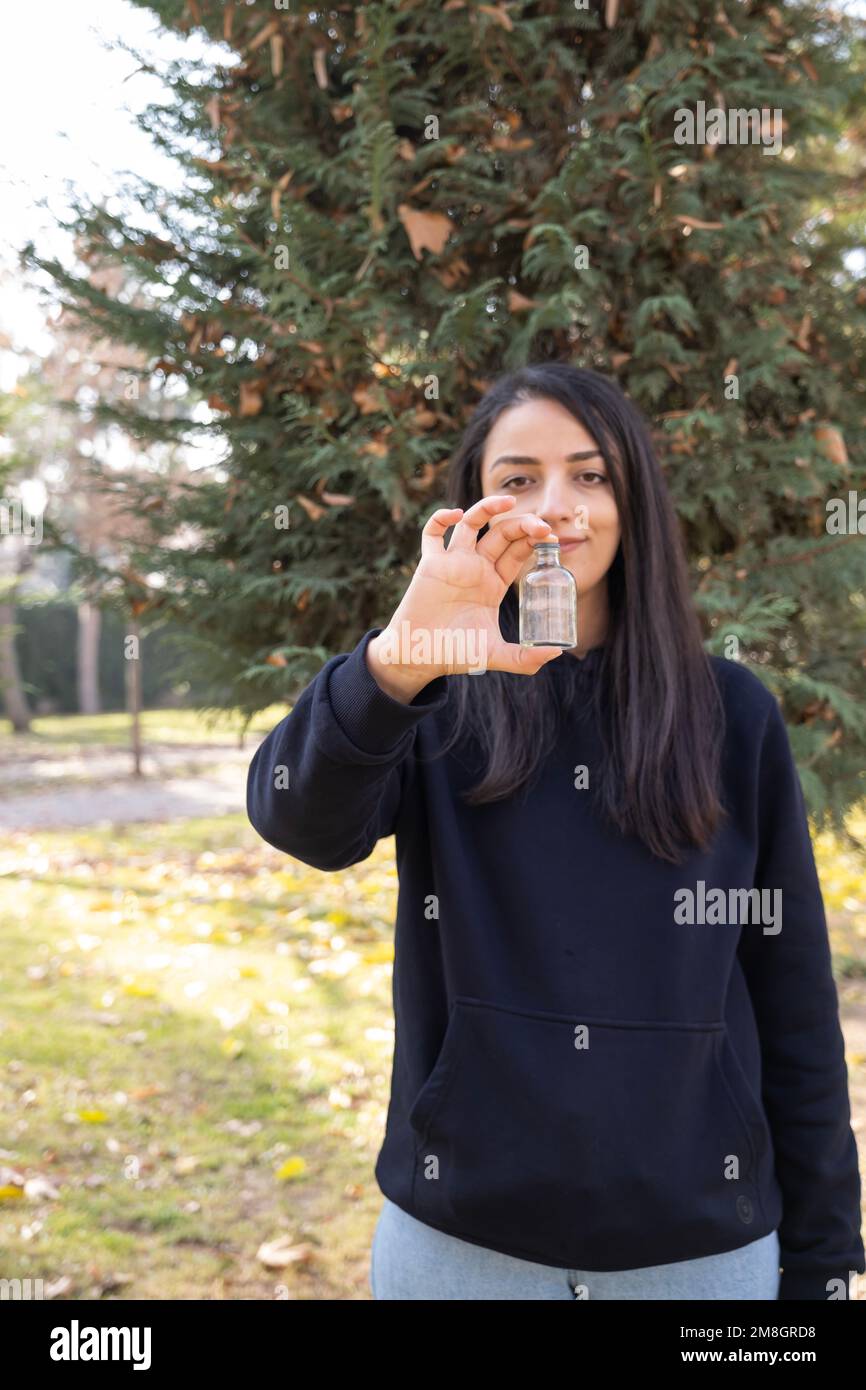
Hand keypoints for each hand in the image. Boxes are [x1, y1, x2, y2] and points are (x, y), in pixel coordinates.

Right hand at [365, 494, 562, 697]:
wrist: (420, 657)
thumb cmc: (454, 653)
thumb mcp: (495, 655)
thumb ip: (524, 659)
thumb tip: (557, 653)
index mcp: (494, 583)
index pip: (518, 551)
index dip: (535, 540)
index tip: (552, 539)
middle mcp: (475, 568)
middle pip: (501, 533)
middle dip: (522, 524)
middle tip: (541, 525)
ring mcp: (453, 562)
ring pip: (472, 524)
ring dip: (488, 507)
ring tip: (506, 500)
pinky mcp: (430, 564)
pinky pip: (432, 533)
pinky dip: (441, 518)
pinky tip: (455, 514)